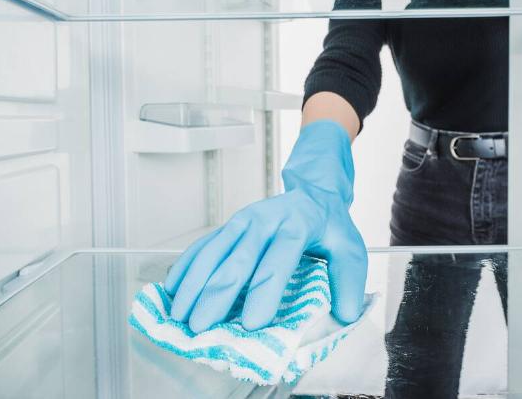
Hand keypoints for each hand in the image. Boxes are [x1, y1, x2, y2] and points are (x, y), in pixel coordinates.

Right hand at [164, 120, 367, 332]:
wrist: (313, 194)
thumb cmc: (330, 227)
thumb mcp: (350, 248)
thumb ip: (349, 280)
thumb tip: (345, 316)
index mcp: (295, 226)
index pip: (277, 262)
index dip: (263, 293)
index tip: (250, 324)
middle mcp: (263, 222)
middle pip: (237, 261)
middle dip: (215, 295)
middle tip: (200, 327)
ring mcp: (240, 222)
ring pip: (212, 253)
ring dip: (193, 284)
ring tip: (178, 314)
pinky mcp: (228, 227)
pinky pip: (202, 247)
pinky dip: (185, 268)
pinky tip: (171, 289)